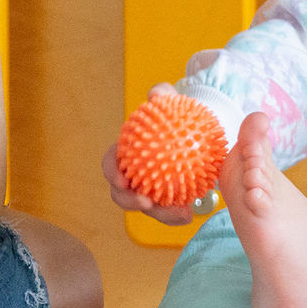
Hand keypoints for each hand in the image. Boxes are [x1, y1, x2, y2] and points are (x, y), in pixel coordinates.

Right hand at [102, 83, 202, 225]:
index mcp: (126, 153)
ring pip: (149, 208)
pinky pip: (169, 209)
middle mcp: (133, 175)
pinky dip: (178, 213)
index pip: (110, 164)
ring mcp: (150, 190)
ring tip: (179, 213)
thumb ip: (163, 95)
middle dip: (130, 202)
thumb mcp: (170, 102)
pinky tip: (192, 212)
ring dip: (161, 214)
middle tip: (146, 203)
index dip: (112, 173)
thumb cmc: (176, 116)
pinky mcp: (167, 200)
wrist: (196, 131)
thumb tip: (157, 93)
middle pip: (122, 194)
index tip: (122, 179)